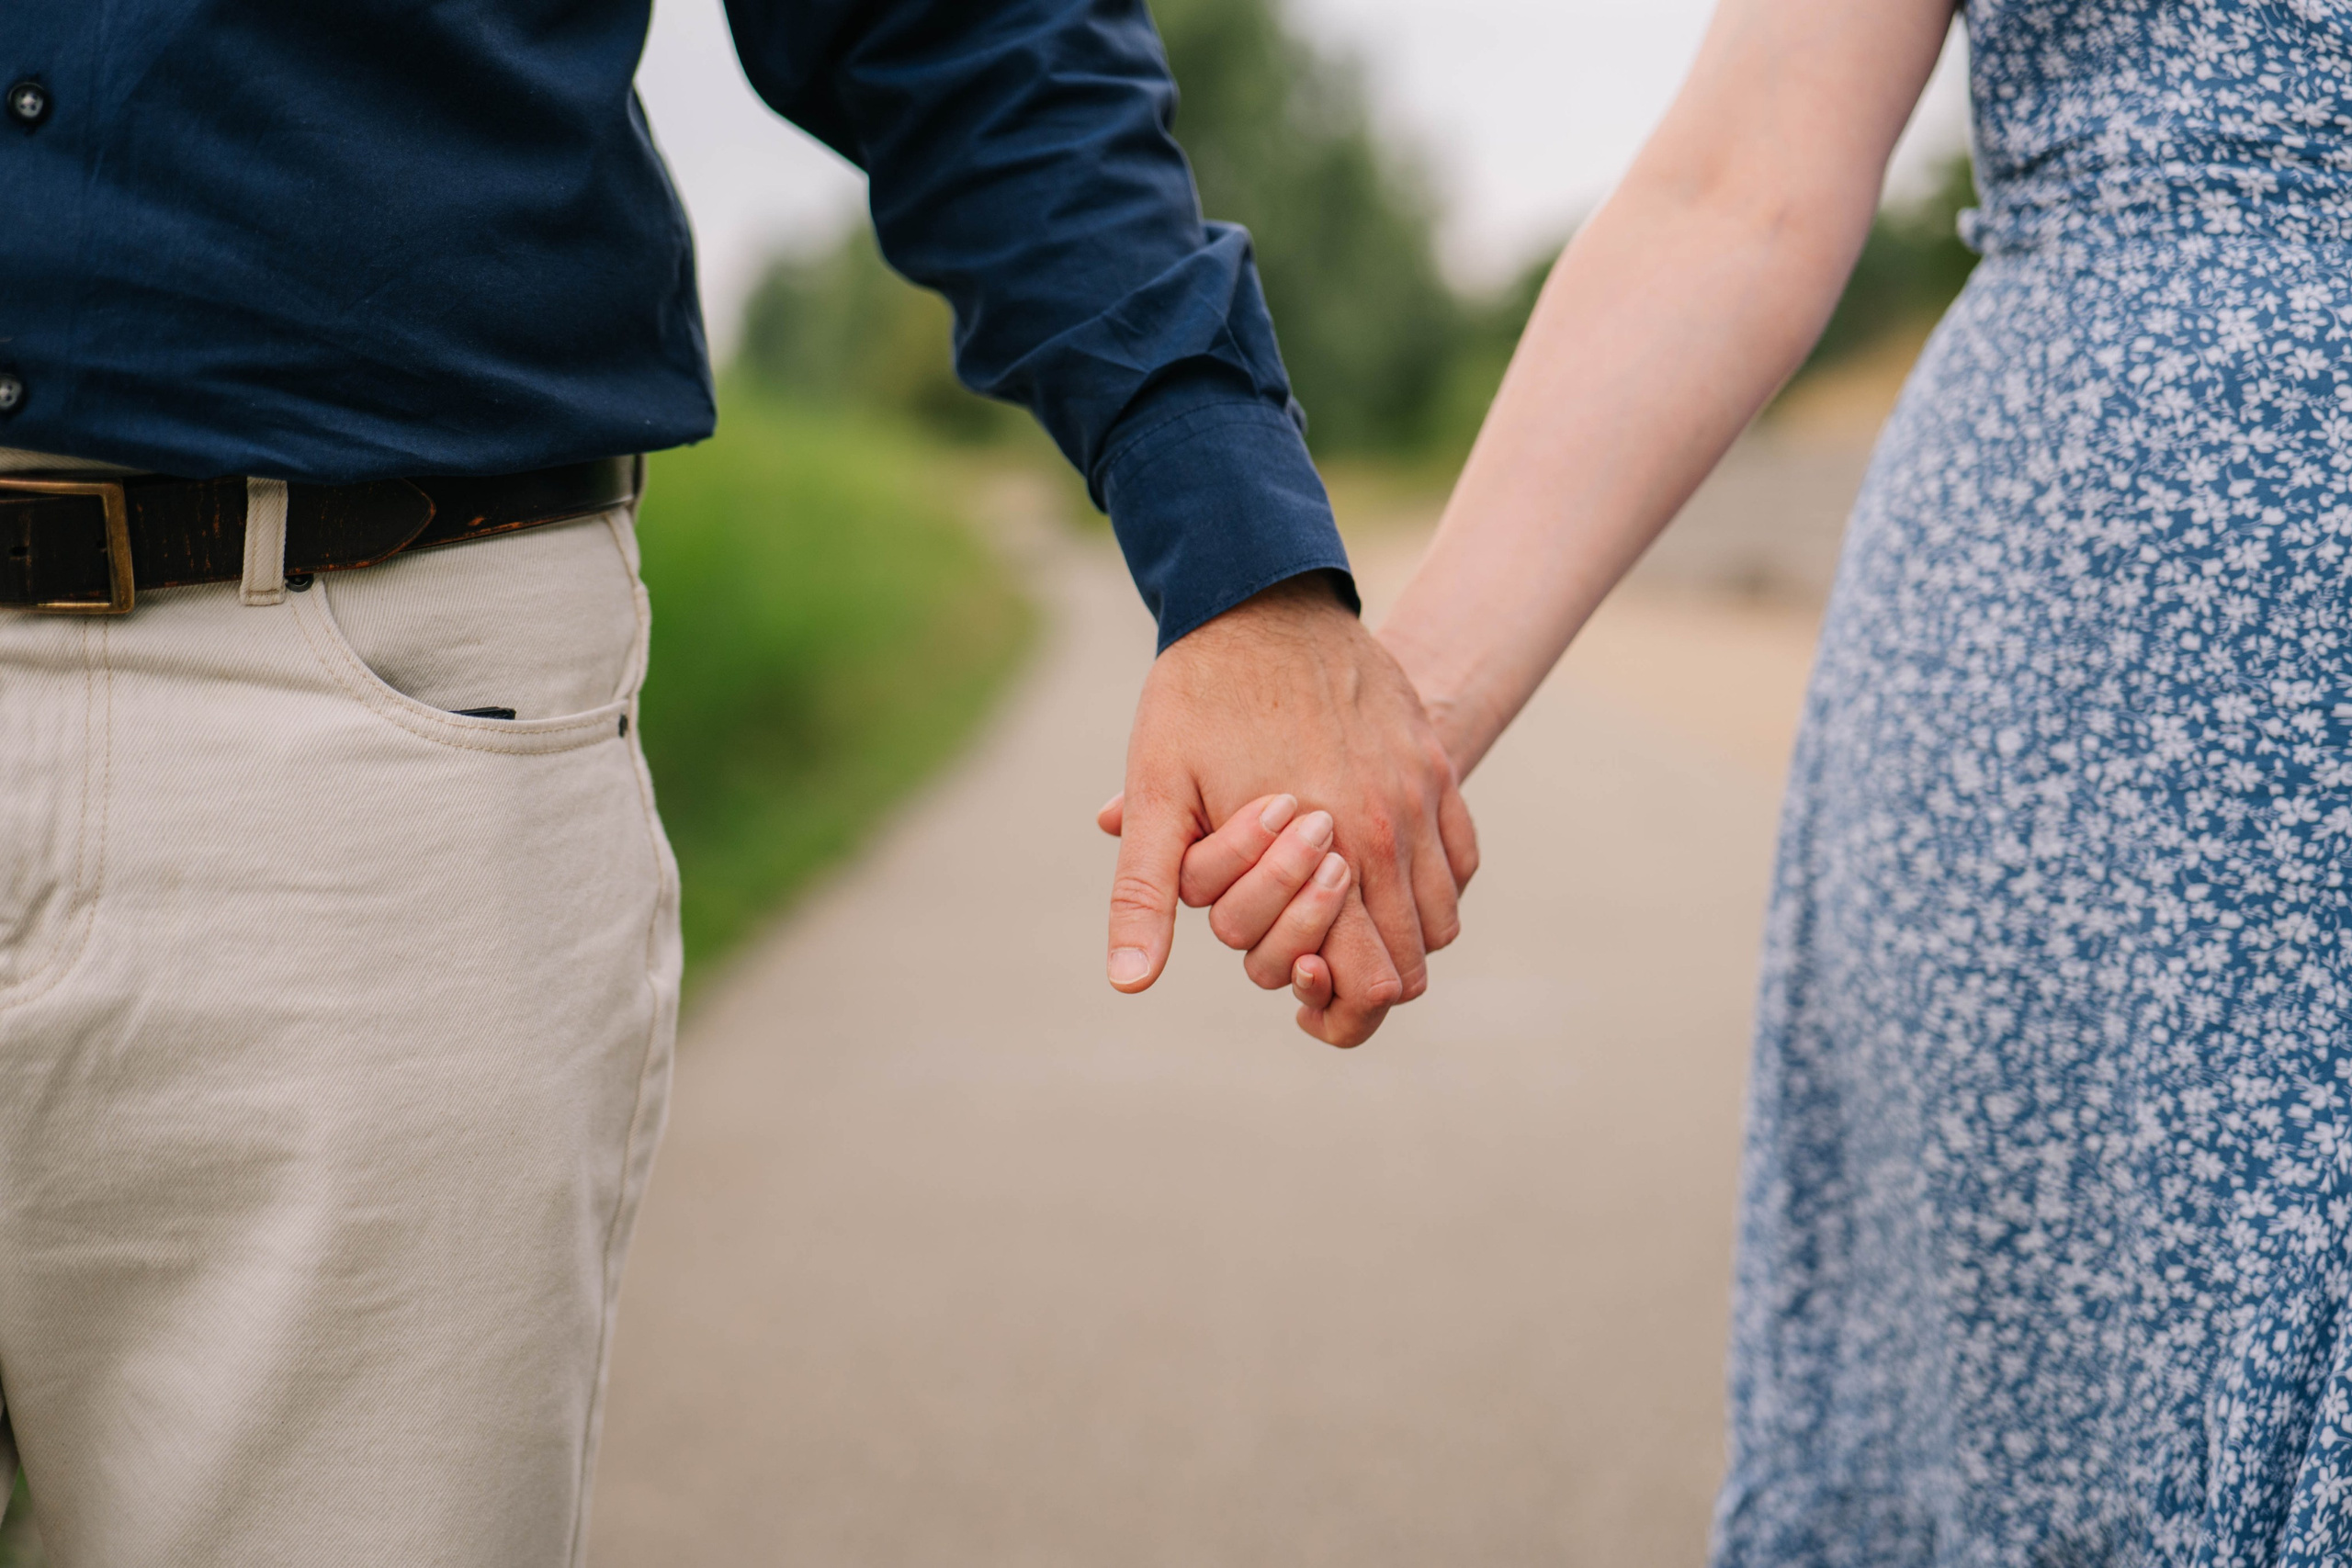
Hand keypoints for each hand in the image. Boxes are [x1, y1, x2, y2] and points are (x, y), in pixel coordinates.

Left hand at [1101, 574, 1478, 1046]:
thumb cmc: (1200, 696)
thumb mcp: (1158, 790)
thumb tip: (1128, 981)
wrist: (1263, 595)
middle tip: (1307, 962)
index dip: (1337, 1010)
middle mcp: (1393, 827)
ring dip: (1395, 935)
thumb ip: (1146, 892)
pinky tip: (1373, 874)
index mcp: (1332, 847)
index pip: (1372, 981)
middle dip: (1361, 978)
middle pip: (1413, 963)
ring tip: (1337, 920)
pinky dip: (1427, 888)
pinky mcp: (1435, 764)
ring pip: (1439, 919)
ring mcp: (1423, 794)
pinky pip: (1458, 862)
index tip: (1298, 992)